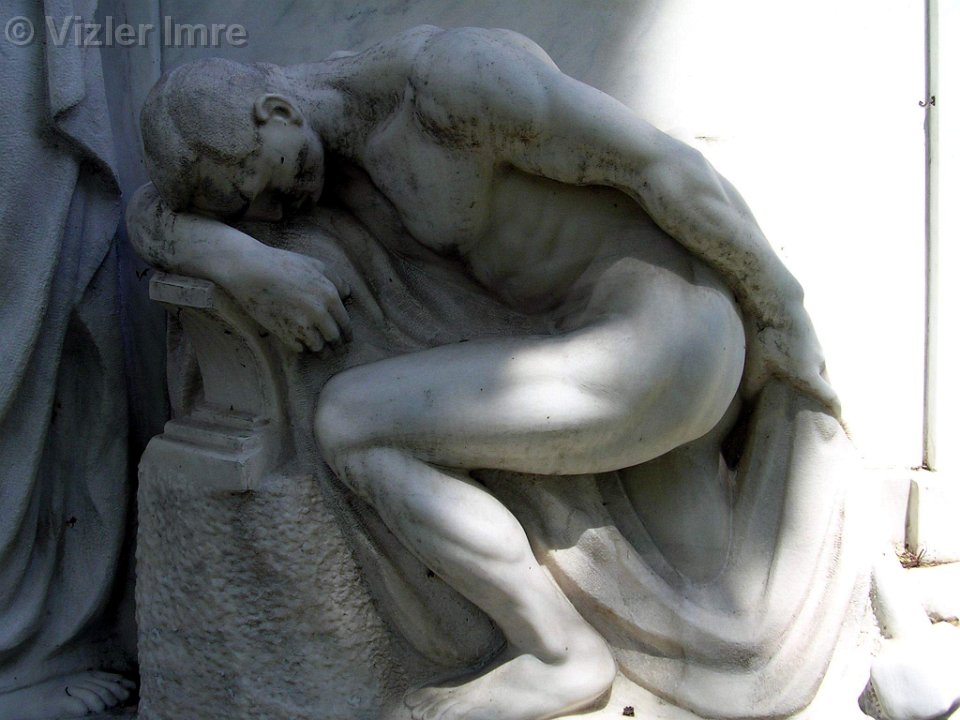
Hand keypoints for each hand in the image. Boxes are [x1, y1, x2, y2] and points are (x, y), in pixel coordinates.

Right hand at [226, 247, 351, 352]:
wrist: (251, 270)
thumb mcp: (316, 264)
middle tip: (338, 350)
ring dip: (321, 351)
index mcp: (330, 295)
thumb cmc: (283, 264)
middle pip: (335, 338)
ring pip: (319, 347)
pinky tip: (303, 346)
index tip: (347, 339)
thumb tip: (347, 295)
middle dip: (338, 346)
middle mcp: (319, 312)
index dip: (347, 333)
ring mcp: (301, 325)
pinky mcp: (284, 333)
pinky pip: (300, 349)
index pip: (345, 323)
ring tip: (322, 353)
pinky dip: (303, 348)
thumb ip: (337, 280)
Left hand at [745, 309, 840, 416]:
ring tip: (792, 386)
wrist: (777, 302)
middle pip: (822, 387)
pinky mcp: (812, 339)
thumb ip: (754, 391)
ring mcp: (817, 350)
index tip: (836, 422)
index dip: (835, 413)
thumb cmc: (765, 337)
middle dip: (816, 399)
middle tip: (806, 409)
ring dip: (808, 380)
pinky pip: (810, 359)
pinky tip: (787, 364)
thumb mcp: (755, 369)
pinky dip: (804, 365)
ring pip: (815, 371)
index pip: (831, 399)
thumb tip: (748, 409)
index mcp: (808, 375)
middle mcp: (818, 364)